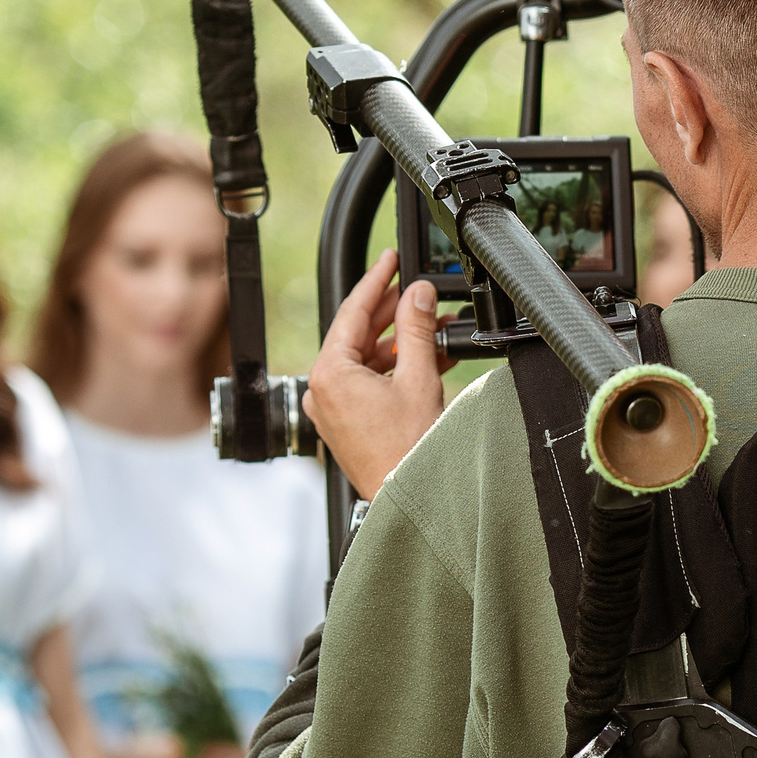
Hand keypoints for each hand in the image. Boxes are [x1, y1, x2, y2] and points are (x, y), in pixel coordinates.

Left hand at [305, 250, 452, 498]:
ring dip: (400, 343)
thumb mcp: (417, 378)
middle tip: (419, 291)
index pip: (352, 311)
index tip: (389, 258)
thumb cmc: (407, 451)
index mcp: (329, 373)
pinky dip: (394, 368)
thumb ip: (416, 329)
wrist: (408, 499)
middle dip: (394, 313)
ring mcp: (331, 408)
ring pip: (365, 359)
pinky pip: (367, 382)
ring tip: (434, 328)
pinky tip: (426, 359)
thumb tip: (418, 295)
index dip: (376, 280)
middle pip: (358, 334)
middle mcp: (321, 389)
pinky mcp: (345, 422)